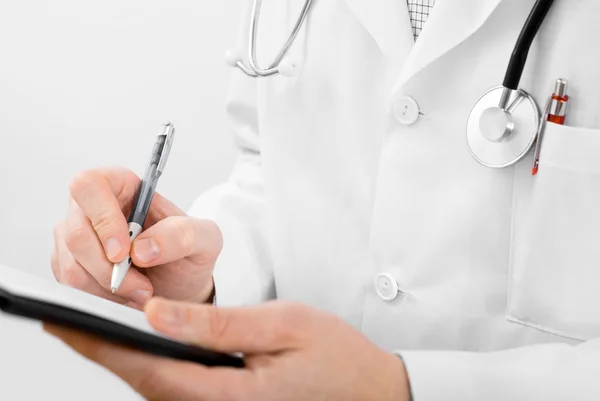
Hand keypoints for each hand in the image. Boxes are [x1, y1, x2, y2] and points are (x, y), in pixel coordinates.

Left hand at [43, 300, 410, 400]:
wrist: (368, 391)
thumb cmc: (335, 357)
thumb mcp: (282, 324)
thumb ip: (219, 324)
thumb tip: (159, 316)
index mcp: (228, 396)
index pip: (150, 369)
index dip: (103, 344)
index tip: (66, 319)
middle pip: (144, 382)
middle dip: (101, 350)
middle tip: (65, 318)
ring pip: (156, 387)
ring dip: (123, 356)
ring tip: (95, 324)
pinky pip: (177, 388)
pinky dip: (152, 364)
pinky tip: (143, 343)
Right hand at [51, 166, 221, 308]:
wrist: (182, 286)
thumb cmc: (190, 254)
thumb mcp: (205, 239)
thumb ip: (182, 235)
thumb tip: (141, 248)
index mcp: (123, 186)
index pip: (89, 184)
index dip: (101, 217)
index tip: (123, 251)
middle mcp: (93, 208)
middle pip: (75, 232)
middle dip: (108, 268)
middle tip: (142, 285)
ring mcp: (78, 237)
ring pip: (71, 265)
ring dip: (108, 287)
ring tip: (141, 290)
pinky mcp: (71, 266)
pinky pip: (71, 286)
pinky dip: (101, 298)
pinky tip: (126, 296)